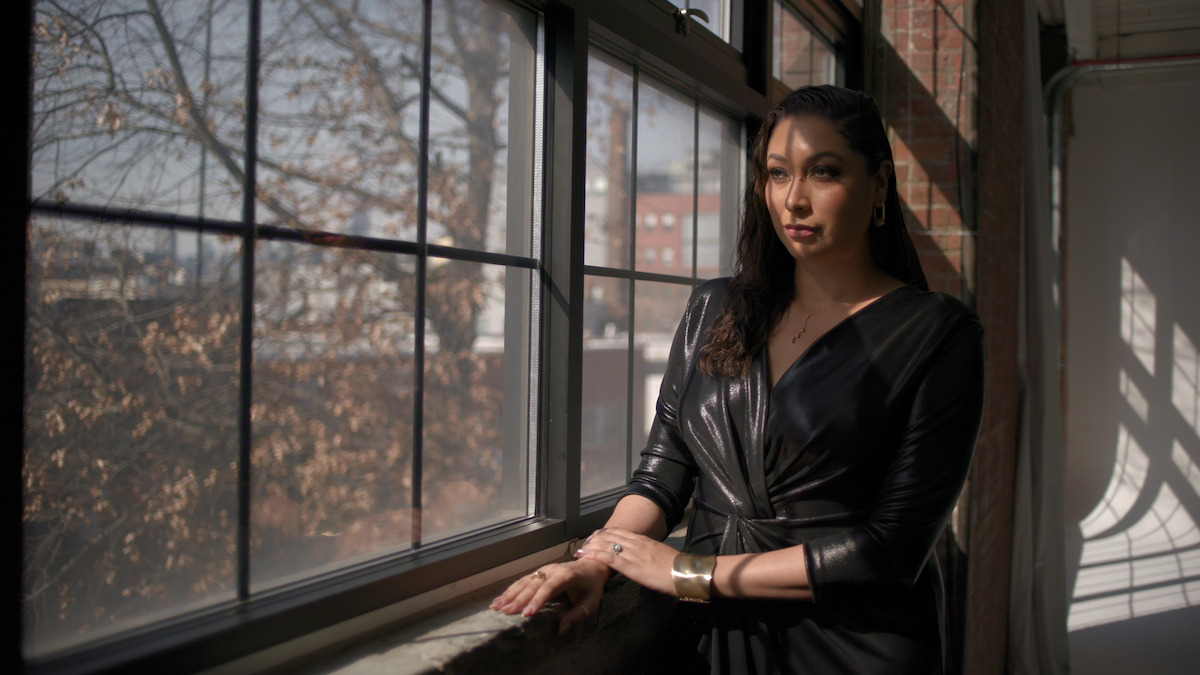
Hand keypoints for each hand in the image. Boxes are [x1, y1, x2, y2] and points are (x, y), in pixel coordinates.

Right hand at [490, 557, 608, 634]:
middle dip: (519, 599)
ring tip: (497, 607)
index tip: (528, 613)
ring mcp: (544, 570)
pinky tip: (499, 600)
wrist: (591, 566)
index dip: (538, 600)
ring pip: (524, 582)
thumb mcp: (592, 602)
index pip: (550, 588)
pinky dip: (510, 591)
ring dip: (510, 594)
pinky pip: (523, 581)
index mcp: (567, 576)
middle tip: (507, 612)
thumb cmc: (592, 586)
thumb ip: (577, 615)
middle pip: (533, 585)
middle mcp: (552, 571)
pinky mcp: (539, 573)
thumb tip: (561, 629)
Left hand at [573, 527, 678, 596]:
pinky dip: (595, 554)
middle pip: (610, 536)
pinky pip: (608, 557)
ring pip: (606, 544)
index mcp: (643, 540)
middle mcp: (635, 543)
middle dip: (595, 539)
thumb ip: (648, 555)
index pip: (619, 532)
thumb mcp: (660, 556)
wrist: (683, 573)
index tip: (596, 538)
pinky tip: (586, 555)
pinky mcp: (630, 565)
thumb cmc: (676, 569)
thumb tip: (642, 559)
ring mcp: (632, 553)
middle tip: (585, 544)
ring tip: (581, 550)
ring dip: (591, 546)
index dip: (605, 534)